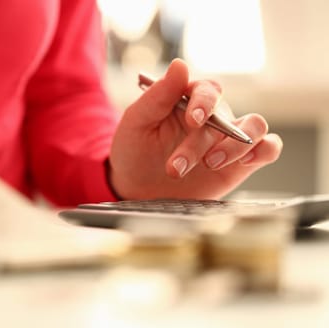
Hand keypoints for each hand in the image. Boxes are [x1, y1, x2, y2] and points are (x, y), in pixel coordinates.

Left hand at [108, 59, 282, 199]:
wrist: (136, 187)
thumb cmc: (134, 150)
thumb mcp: (136, 122)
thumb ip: (157, 95)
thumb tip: (180, 64)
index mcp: (188, 100)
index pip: (207, 90)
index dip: (204, 102)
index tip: (193, 120)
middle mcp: (213, 116)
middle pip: (225, 116)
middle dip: (200, 143)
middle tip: (175, 167)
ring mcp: (227, 139)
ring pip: (254, 127)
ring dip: (236, 145)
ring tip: (210, 163)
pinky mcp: (240, 163)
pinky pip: (268, 148)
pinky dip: (265, 150)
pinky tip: (246, 161)